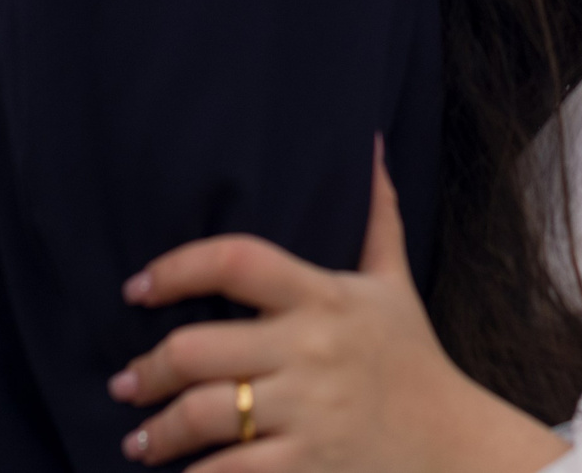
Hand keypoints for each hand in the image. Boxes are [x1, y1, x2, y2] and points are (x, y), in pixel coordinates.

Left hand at [107, 142, 565, 472]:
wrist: (454, 447)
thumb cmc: (414, 358)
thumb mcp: (395, 282)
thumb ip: (377, 215)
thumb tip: (369, 142)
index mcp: (324, 296)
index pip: (238, 260)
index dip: (178, 267)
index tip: (139, 286)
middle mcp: (310, 348)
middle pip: (198, 348)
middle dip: (148, 368)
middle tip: (127, 381)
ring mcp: (306, 411)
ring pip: (202, 415)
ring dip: (157, 431)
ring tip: (139, 437)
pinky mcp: (304, 466)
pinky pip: (226, 472)